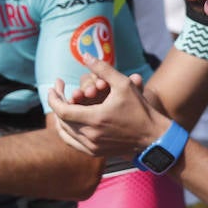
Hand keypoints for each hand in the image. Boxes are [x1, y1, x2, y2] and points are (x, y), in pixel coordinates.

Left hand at [46, 55, 166, 158]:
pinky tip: (68, 120)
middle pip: (61, 120)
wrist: (154, 138)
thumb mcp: (124, 85)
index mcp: (95, 119)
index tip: (53, 86)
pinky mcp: (95, 152)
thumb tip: (85, 55)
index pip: (62, 110)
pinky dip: (66, 131)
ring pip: (64, 132)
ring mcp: (92, 146)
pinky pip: (72, 142)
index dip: (54, 98)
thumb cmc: (140, 110)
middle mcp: (90, 135)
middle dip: (56, 103)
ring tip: (61, 103)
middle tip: (57, 91)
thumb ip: (103, 69)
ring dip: (60, 117)